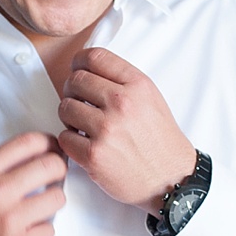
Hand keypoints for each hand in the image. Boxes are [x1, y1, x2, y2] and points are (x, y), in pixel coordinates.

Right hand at [0, 132, 66, 235]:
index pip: (30, 143)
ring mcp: (11, 220)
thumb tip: (32, 155)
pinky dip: (41, 231)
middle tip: (55, 176)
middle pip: (52, 166)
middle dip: (58, 169)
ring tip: (37, 208)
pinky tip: (27, 231)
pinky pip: (50, 230)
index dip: (49, 143)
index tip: (52, 149)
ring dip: (51, 202)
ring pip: (57, 198)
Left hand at [56, 47, 194, 212]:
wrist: (171, 179)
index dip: (79, 62)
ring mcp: (106, 129)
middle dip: (72, 91)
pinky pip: (63, 136)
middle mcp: (122, 103)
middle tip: (80, 103)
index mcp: (137, 85)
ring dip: (69, 116)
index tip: (77, 70)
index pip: (94, 57)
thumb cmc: (159, 140)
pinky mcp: (93, 154)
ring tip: (83, 125)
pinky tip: (85, 144)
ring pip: (65, 107)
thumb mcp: (151, 99)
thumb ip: (121, 81)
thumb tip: (85, 69)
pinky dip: (70, 141)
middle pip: (75, 80)